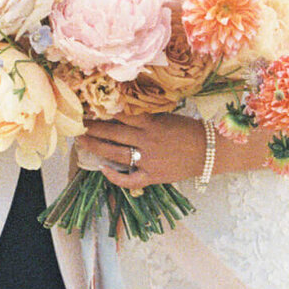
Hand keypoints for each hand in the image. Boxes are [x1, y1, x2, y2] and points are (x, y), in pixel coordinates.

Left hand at [79, 113, 207, 189]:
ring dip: (96, 148)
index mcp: (151, 123)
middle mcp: (146, 140)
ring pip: (116, 154)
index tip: (88, 109)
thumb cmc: (189, 130)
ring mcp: (148, 160)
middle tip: (78, 125)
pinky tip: (103, 170)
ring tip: (82, 142)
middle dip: (92, 129)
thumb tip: (124, 109)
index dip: (102, 113)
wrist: (210, 151)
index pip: (119, 116)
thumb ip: (146, 115)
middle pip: (112, 134)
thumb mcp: (167, 116)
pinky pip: (129, 179)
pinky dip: (115, 176)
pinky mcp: (153, 176)